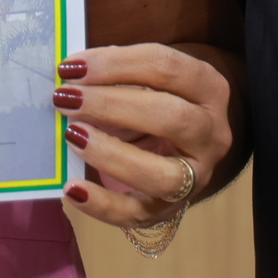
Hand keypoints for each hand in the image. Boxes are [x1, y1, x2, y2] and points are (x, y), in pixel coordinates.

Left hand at [52, 43, 234, 230]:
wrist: (176, 149)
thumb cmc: (153, 105)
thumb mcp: (145, 83)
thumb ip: (116, 76)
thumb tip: (71, 74)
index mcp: (208, 88)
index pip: (167, 68)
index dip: (117, 64)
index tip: (72, 67)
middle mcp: (211, 133)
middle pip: (171, 117)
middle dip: (112, 106)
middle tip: (66, 99)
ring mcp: (195, 176)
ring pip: (163, 174)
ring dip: (112, 154)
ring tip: (72, 136)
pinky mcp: (169, 209)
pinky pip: (136, 214)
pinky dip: (102, 204)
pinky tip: (72, 189)